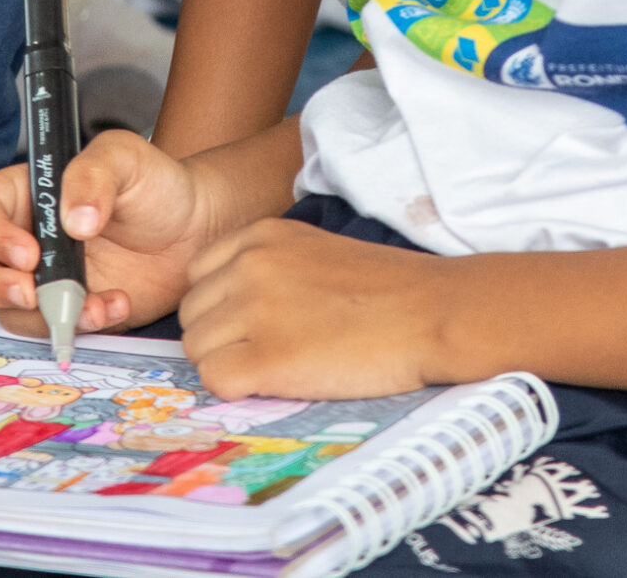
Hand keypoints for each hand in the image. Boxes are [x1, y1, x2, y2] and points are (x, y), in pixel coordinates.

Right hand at [0, 129, 221, 337]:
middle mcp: (21, 238)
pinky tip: (116, 307)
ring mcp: (41, 281)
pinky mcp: (66, 312)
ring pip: (6, 309)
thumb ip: (93, 176)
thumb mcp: (125, 158)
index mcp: (23, 193)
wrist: (196, 231)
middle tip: (30, 294)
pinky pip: (51, 330)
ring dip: (44, 315)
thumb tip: (73, 221)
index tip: (28, 253)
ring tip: (96, 303)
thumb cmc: (154, 183)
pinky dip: (78, 327)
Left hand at [177, 219, 456, 401]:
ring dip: (230, 366)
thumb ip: (268, 268)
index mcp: (260, 236)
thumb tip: (230, 311)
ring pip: (198, 352)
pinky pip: (216, 382)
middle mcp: (248, 265)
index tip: (255, 324)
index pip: (198, 277)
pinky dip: (241, 391)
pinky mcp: (267, 357)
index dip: (221, 309)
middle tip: (272, 351)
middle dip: (221, 340)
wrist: (434, 312)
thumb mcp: (316, 253)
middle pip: (192, 316)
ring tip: (283, 366)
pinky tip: (282, 383)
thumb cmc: (388, 291)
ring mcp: (254, 310)